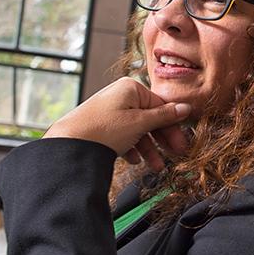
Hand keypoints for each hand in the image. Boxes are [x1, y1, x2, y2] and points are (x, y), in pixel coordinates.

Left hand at [44, 77, 191, 171]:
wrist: (69, 146)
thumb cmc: (103, 129)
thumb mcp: (140, 123)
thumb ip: (164, 116)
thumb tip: (184, 108)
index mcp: (131, 88)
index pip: (161, 106)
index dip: (173, 126)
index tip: (181, 141)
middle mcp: (120, 96)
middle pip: (150, 118)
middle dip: (161, 140)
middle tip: (174, 154)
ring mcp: (110, 111)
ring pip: (137, 130)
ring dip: (148, 148)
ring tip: (155, 166)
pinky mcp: (101, 125)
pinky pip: (123, 135)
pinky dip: (131, 148)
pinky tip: (133, 160)